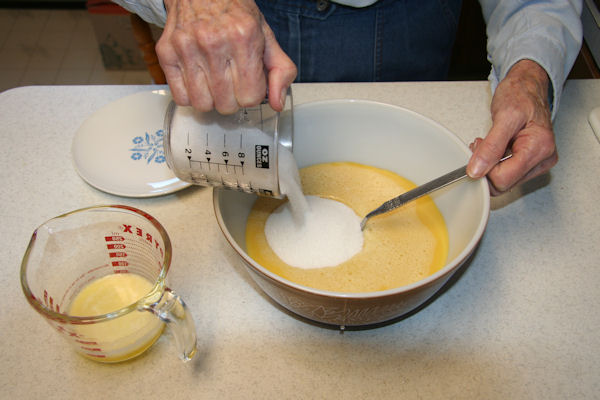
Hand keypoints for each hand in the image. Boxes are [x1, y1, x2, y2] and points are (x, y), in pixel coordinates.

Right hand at [156, 0, 296, 113]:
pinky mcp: (167, 53)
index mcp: (244, 38)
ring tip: (215, 82)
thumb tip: (277, 103)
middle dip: (233, 99)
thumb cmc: (235, 14)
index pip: (250, 97)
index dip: (252, 94)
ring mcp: (187, 48)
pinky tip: (199, 80)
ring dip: (212, 100)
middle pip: (226, 105)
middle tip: (232, 81)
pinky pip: (181, 98)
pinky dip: (191, 96)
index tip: (249, 83)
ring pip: (203, 104)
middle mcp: (214, 42)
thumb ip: (281, 70)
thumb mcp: (266, 37)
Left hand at [466, 59, 557, 194]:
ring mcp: (538, 162)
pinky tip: (493, 150)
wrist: (527, 87)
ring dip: (489, 166)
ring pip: (504, 181)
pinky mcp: (531, 163)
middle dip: (486, 168)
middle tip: (480, 146)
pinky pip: (507, 173)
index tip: (476, 151)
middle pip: (504, 183)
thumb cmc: (521, 96)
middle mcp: (543, 159)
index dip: (484, 170)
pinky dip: (494, 164)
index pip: (503, 179)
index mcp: (540, 148)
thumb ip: (491, 147)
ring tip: (487, 144)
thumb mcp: (504, 117)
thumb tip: (477, 170)